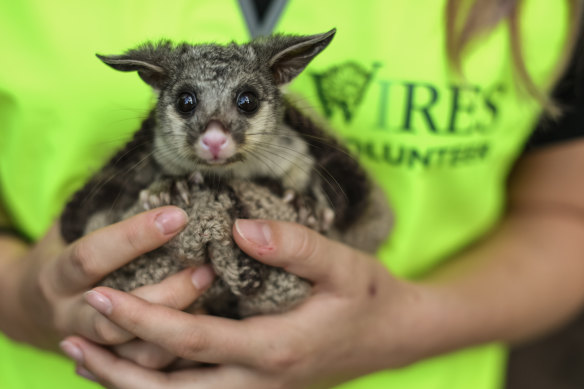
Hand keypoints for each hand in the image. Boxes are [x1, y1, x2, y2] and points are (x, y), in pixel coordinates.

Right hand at [0, 206, 207, 353]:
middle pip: (116, 315)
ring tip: (213, 298)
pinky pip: (141, 366)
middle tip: (207, 269)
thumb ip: (105, 211)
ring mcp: (86, 345)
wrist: (26, 307)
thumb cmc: (61, 255)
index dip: (134, 238)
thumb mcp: (70, 228)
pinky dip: (172, 352)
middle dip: (165, 294)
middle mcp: (67, 315)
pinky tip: (202, 328)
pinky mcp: (106, 363)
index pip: (93, 256)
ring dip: (173, 326)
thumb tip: (159, 174)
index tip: (177, 217)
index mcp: (57, 275)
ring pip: (131, 349)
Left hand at [62, 219, 427, 388]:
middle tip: (71, 342)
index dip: (142, 320)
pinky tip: (136, 370)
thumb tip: (239, 230)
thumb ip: (294, 246)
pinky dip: (160, 387)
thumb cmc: (368, 298)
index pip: (192, 340)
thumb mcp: (342, 266)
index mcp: (274, 349)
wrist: (394, 337)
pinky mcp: (259, 388)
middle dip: (116, 369)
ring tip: (86, 360)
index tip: (100, 295)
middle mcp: (259, 382)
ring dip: (130, 384)